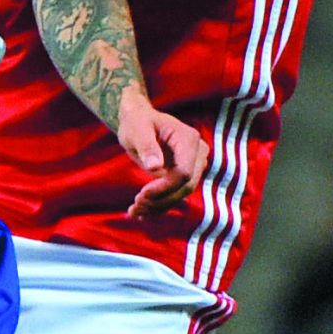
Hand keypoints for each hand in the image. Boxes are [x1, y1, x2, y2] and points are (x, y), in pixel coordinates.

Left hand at [116, 93, 208, 218]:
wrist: (139, 119)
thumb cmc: (137, 121)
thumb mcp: (137, 130)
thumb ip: (147, 146)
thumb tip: (155, 167)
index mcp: (189, 139)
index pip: (184, 172)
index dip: (165, 187)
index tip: (142, 194)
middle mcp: (198, 153)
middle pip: (186, 186)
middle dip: (161, 200)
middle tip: (136, 206)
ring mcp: (194, 165)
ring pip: (181, 194)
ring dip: (158, 206)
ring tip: (134, 211)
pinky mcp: (186, 175)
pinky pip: (176, 194)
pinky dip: (159, 205)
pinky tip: (141, 214)